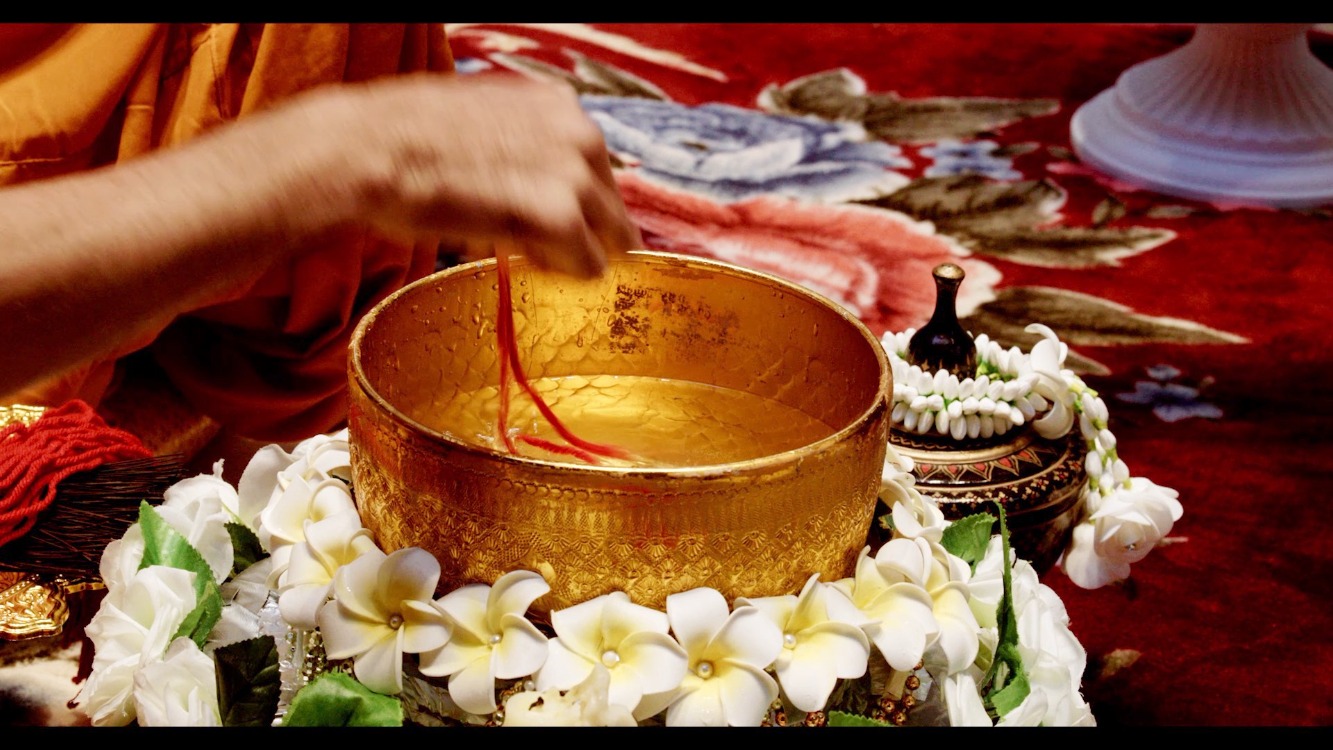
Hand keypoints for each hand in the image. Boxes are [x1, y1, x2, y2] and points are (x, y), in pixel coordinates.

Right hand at [273, 72, 642, 277]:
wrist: (370, 149)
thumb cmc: (405, 137)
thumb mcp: (476, 120)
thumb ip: (518, 143)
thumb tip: (527, 175)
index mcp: (558, 105)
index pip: (595, 167)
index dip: (575, 202)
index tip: (550, 222)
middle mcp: (578, 133)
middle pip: (611, 205)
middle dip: (586, 233)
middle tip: (547, 252)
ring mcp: (574, 175)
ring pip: (608, 239)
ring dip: (574, 256)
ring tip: (529, 258)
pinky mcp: (561, 217)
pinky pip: (589, 265)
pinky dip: (563, 275)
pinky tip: (529, 266)